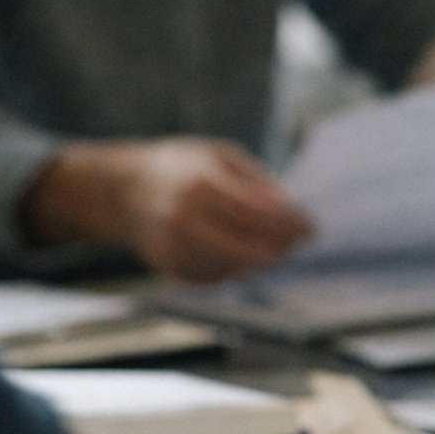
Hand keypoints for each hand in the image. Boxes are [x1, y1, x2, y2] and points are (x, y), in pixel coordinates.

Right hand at [118, 139, 314, 281]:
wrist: (122, 189)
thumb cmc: (180, 168)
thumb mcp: (218, 156)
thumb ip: (255, 180)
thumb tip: (290, 208)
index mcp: (197, 183)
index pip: (255, 210)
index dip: (288, 222)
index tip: (312, 227)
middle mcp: (181, 217)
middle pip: (245, 247)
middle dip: (278, 248)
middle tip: (298, 243)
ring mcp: (171, 245)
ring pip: (230, 267)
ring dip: (260, 262)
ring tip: (276, 249)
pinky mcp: (167, 265)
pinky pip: (212, 277)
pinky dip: (235, 270)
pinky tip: (247, 258)